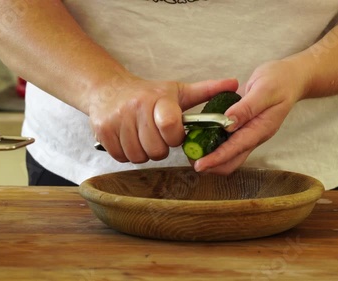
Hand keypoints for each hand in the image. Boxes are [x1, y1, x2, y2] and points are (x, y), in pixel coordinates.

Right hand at [89, 73, 237, 162]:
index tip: (174, 133)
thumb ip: (207, 91)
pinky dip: (127, 154)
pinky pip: (121, 157)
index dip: (175, 137)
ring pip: (138, 156)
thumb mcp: (178, 90)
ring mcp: (117, 120)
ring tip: (145, 138)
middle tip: (159, 137)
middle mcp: (135, 107)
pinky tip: (130, 140)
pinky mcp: (102, 131)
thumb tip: (234, 83)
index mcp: (157, 98)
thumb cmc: (149, 93)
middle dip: (161, 148)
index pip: (170, 126)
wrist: (108, 89)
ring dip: (144, 153)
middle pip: (156, 149)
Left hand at [193, 60, 307, 173]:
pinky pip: (228, 144)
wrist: (290, 78)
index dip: (217, 158)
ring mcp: (249, 134)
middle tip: (191, 160)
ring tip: (192, 152)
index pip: (237, 148)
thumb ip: (247, 107)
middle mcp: (255, 136)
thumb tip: (228, 123)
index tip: (200, 164)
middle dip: (212, 165)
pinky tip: (201, 139)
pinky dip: (214, 145)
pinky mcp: (244, 129)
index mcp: (261, 128)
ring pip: (230, 156)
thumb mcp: (265, 89)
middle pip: (233, 161)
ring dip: (212, 158)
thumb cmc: (280, 81)